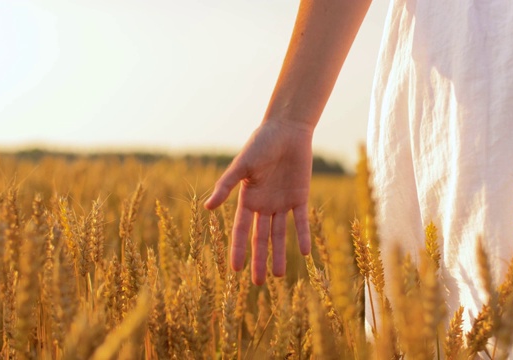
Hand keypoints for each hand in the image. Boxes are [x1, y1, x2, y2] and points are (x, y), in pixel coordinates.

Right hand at [204, 121, 312, 284]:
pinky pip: (301, 220)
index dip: (238, 249)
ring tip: (279, 275)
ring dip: (280, 253)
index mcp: (248, 199)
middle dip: (259, 260)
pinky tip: (305, 252)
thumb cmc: (260, 144)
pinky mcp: (300, 196)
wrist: (286, 131)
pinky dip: (302, 235)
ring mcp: (282, 202)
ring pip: (280, 234)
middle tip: (259, 283)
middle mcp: (264, 205)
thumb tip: (207, 208)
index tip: (235, 270)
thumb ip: (226, 186)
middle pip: (261, 238)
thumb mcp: (242, 166)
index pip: (241, 230)